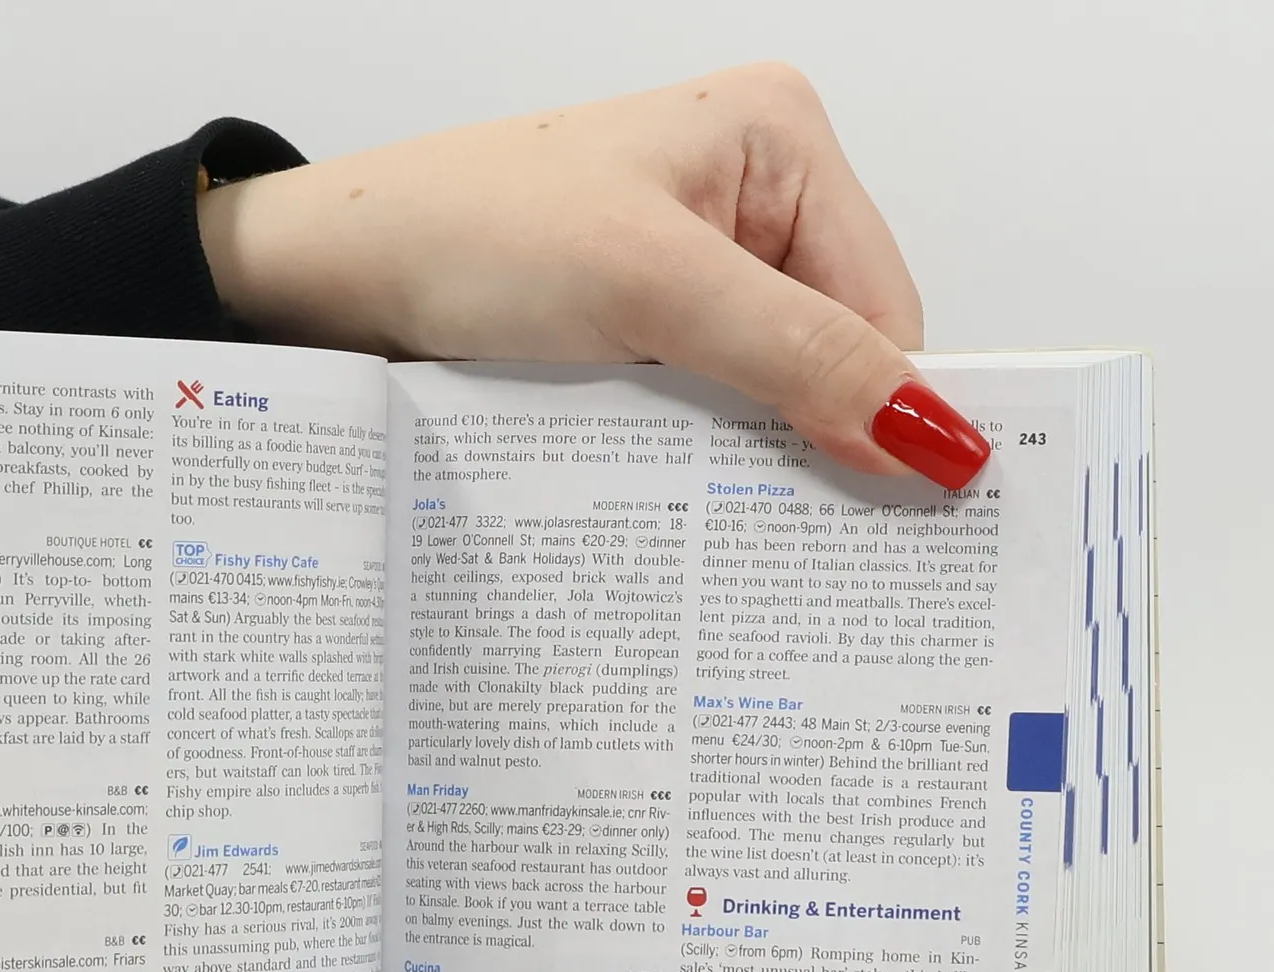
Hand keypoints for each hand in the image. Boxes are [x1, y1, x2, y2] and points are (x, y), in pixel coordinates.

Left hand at [199, 64, 987, 487]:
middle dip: (814, 435)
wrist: (336, 277)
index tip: (888, 510)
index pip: (888, 306)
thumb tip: (936, 434)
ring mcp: (695, 267)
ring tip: (719, 507)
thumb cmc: (470, 233)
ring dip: (750, 455)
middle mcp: (750, 197)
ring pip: (773, 392)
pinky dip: (698, 457)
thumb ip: (798, 358)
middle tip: (793, 528)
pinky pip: (709, 408)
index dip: (886, 408)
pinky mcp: (643, 328)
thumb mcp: (654, 289)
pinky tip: (676, 491)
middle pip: (838, 353)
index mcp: (781, 141)